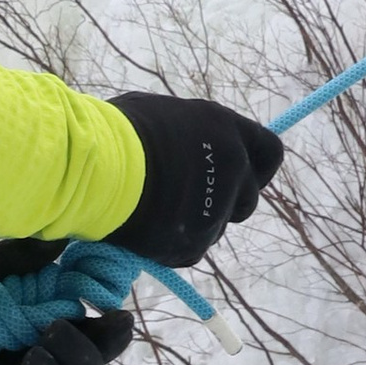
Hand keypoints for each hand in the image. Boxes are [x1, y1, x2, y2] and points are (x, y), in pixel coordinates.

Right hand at [108, 91, 283, 267]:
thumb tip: (190, 144)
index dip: (256, 167)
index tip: (238, 176)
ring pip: (216, 227)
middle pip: (248, 199)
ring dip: (195, 224)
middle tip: (189, 199)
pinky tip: (145, 229)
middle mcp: (231, 169)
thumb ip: (190, 133)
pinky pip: (190, 250)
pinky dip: (172, 245)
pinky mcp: (193, 243)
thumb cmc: (116, 132)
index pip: (270, 152)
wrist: (95, 171)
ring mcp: (214, 209)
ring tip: (155, 212)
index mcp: (225, 130)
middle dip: (226, 204)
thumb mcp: (163, 115)